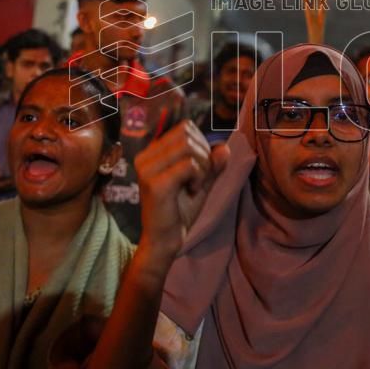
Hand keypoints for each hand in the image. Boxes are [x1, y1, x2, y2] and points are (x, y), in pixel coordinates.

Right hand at [136, 120, 228, 260]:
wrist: (165, 241)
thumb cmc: (180, 211)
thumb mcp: (201, 181)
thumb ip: (212, 164)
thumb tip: (224, 147)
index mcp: (151, 152)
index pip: (184, 127)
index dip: (201, 144)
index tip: (198, 169)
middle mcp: (144, 157)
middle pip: (187, 134)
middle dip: (204, 155)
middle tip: (199, 179)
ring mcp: (147, 169)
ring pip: (189, 147)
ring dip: (202, 167)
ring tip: (195, 185)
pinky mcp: (155, 184)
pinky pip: (189, 165)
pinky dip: (199, 177)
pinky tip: (193, 192)